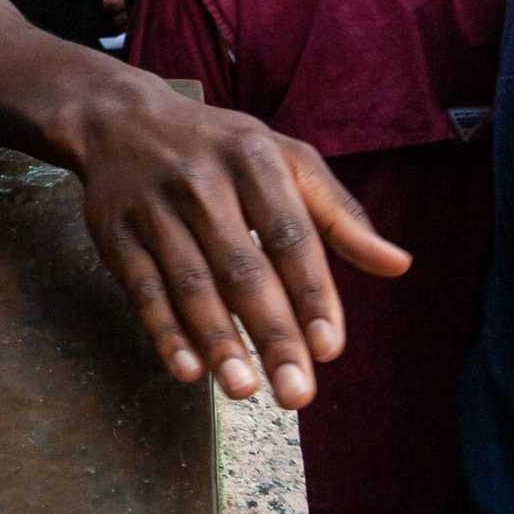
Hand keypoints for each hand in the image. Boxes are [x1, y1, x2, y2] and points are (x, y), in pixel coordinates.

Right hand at [75, 80, 411, 407]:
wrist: (120, 121)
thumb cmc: (221, 149)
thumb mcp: (286, 160)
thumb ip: (339, 215)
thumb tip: (398, 265)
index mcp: (255, 160)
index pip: (291, 236)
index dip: (312, 294)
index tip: (330, 349)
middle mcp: (204, 183)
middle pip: (242, 268)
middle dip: (271, 334)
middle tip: (296, 392)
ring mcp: (155, 209)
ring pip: (190, 284)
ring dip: (218, 341)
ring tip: (246, 390)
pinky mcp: (116, 235)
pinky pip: (142, 290)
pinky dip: (164, 332)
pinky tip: (188, 370)